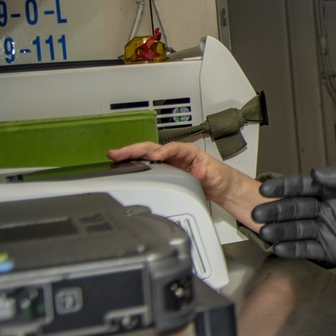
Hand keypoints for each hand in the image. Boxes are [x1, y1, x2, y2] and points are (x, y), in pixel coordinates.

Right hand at [107, 141, 265, 229]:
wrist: (221, 188)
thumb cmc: (220, 178)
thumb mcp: (216, 177)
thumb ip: (206, 174)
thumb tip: (200, 171)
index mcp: (189, 152)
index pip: (173, 148)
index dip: (163, 152)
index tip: (154, 157)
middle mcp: (177, 155)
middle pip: (153, 148)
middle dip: (135, 149)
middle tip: (118, 152)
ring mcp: (169, 163)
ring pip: (146, 155)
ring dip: (130, 155)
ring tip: (114, 156)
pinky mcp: (164, 172)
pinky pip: (146, 167)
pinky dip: (134, 165)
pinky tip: (122, 166)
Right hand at [253, 166, 335, 265]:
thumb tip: (314, 173)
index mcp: (332, 189)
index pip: (302, 187)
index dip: (284, 187)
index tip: (265, 189)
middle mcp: (325, 209)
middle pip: (294, 209)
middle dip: (275, 210)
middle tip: (256, 213)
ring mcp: (328, 229)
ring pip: (298, 229)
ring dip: (280, 231)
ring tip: (264, 232)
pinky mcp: (333, 249)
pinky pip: (309, 249)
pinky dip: (294, 249)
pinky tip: (279, 249)